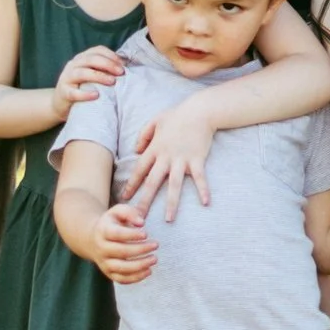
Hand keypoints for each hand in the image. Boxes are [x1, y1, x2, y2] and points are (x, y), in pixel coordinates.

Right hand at [52, 45, 122, 113]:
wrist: (60, 104)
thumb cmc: (81, 88)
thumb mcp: (91, 76)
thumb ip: (103, 70)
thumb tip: (125, 67)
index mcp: (82, 58)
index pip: (97, 50)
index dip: (111, 55)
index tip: (123, 64)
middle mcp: (73, 64)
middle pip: (91, 59)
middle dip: (108, 64)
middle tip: (121, 72)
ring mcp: (66, 78)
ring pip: (82, 73)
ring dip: (99, 76)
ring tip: (112, 82)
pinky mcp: (63, 92)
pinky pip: (74, 92)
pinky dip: (85, 94)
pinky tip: (96, 95)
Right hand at [90, 200, 158, 283]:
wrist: (94, 239)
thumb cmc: (112, 223)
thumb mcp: (117, 211)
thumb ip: (130, 212)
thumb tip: (141, 223)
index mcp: (103, 231)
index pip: (117, 234)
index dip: (132, 235)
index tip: (146, 234)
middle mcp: (101, 248)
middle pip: (121, 252)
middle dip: (140, 249)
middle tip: (156, 245)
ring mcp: (104, 262)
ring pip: (121, 268)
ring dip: (140, 265)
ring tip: (154, 259)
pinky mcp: (109, 273)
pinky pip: (122, 279)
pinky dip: (136, 278)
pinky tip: (149, 270)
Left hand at [121, 88, 220, 221]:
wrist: (199, 110)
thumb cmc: (177, 115)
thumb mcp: (155, 121)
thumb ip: (143, 136)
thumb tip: (136, 151)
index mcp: (155, 148)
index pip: (140, 170)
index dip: (131, 184)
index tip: (124, 198)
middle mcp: (166, 157)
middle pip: (153, 182)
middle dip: (144, 201)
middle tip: (137, 217)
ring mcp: (182, 159)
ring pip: (174, 185)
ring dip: (171, 203)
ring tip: (168, 219)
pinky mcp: (197, 159)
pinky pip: (200, 178)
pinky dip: (203, 190)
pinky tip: (205, 203)